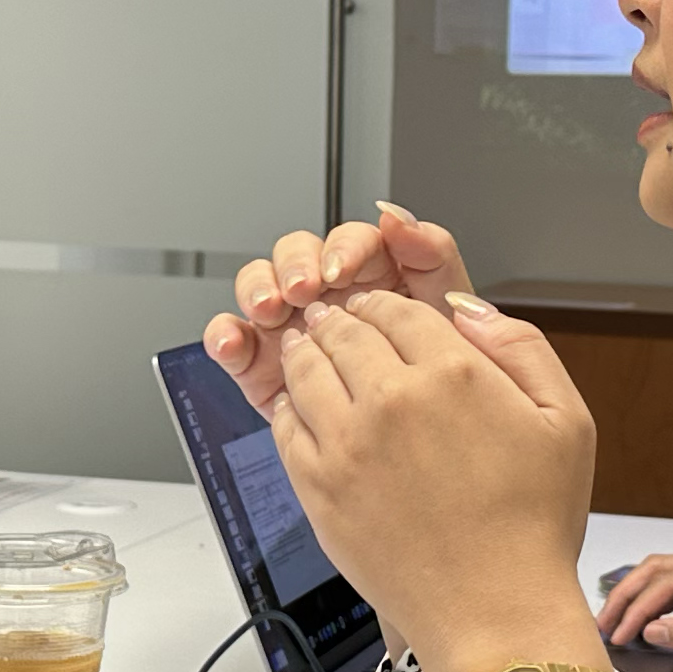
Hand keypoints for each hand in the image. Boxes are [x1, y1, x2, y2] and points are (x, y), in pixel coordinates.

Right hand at [202, 202, 476, 416]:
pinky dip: (226, 334)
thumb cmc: (440, 383)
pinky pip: (233, 338)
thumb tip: (396, 215)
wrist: (428, 456)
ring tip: (271, 311)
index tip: (341, 268)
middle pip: (296, 254)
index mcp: (374, 274)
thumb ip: (432, 255)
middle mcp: (328, 295)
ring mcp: (292, 326)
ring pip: (260, 286)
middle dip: (295, 266)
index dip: (342, 248)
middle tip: (303, 290)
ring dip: (259, 289)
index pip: (350, 241)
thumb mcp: (447, 316)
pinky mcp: (261, 363)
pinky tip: (234, 343)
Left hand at [258, 289, 600, 671]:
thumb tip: (468, 309)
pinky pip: (286, 425)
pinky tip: (298, 405)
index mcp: (454, 373)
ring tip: (306, 347)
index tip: (375, 308)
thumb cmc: (535, 527)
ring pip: (305, 369)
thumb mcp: (567, 421)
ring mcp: (347, 444)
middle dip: (337, 318)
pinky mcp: (317, 487)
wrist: (494, 612)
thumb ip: (521, 348)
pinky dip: (289, 404)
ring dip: (305, 350)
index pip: (396, 309)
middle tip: (330, 317)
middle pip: (344, 331)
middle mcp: (392, 400)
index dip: (381, 304)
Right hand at [594, 553, 672, 652]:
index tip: (618, 636)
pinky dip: (654, 599)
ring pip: (662, 574)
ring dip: (636, 594)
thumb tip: (649, 631)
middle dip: (624, 595)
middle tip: (603, 622)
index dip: (635, 611)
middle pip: (654, 570)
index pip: (661, 586)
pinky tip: (646, 618)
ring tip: (616, 619)